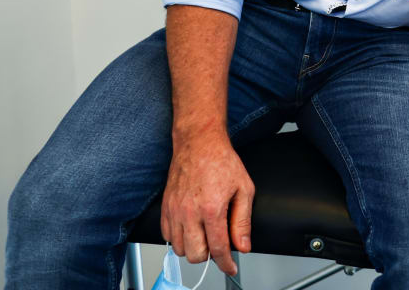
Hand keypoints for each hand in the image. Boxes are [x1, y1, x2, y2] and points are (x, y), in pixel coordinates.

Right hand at [160, 130, 254, 275]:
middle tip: (218, 245)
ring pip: (179, 249)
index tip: (231, 267)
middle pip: (196, 255)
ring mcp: (174, 210)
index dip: (226, 263)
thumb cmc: (221, 160)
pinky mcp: (165, 206)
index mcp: (211, 209)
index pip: (218, 249)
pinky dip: (177, 238)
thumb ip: (242, 221)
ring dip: (193, 248)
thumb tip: (243, 245)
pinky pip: (166, 236)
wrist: (198, 142)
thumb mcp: (244, 189)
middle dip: (209, 256)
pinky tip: (189, 229)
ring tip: (204, 235)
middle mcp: (189, 212)